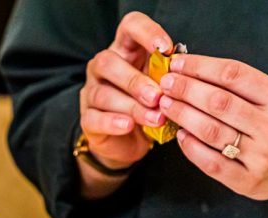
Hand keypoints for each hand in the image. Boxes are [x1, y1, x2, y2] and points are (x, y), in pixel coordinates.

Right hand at [78, 11, 171, 197]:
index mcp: (124, 50)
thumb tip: (182, 78)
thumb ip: (167, 77)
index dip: (146, 33)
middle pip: (109, 62)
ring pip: (103, 94)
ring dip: (132, 106)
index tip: (166, 49)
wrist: (128, 141)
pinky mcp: (86, 119)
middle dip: (135, 80)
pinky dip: (112, 122)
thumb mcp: (161, 86)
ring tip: (155, 118)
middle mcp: (102, 67)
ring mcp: (91, 92)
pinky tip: (128, 126)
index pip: (130, 27)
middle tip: (158, 97)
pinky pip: (94, 118)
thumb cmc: (148, 105)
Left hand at [158, 54, 267, 215]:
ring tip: (165, 105)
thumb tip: (193, 70)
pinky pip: (211, 162)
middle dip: (185, 90)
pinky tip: (180, 134)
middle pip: (218, 102)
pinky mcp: (247, 181)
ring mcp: (261, 156)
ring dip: (182, 115)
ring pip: (211, 131)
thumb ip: (242, 87)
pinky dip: (190, 147)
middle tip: (165, 84)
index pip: (233, 75)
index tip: (177, 64)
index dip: (200, 67)